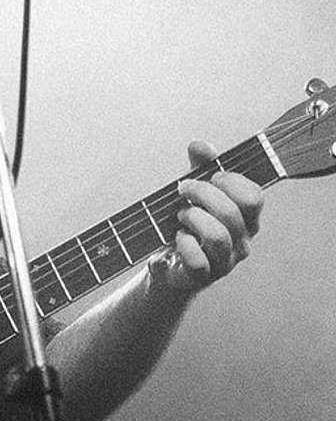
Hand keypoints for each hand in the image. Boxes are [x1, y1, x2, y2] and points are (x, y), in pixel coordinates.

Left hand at [151, 140, 263, 295]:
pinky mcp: (203, 276)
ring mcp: (225, 261)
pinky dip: (184, 244)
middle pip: (233, 212)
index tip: (208, 175)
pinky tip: (177, 237)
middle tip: (182, 189)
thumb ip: (200, 168)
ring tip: (179, 215)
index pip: (254, 197)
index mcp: (247, 219)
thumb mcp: (193, 194)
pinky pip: (198, 260)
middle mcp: (242, 241)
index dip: (230, 181)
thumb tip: (199, 145)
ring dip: (193, 217)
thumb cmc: (186, 225)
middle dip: (203, 193)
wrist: (167, 265)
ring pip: (218, 236)